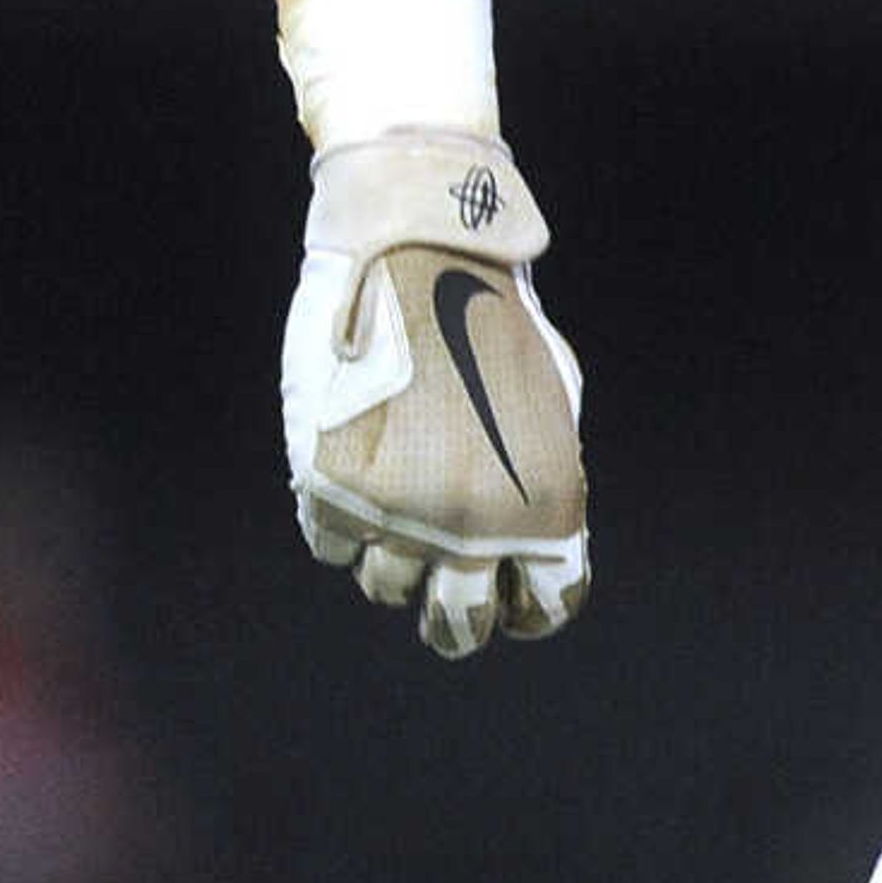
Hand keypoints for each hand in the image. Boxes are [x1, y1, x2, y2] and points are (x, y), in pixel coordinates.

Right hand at [279, 131, 588, 656]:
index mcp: (547, 506)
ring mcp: (399, 513)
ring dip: (394, 562)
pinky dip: (343, 525)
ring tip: (401, 512)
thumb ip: (541, 484)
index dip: (531, 613)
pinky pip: (331, 547)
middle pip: (460, 626)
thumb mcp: (551, 409)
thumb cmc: (496, 325)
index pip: (547, 605)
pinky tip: (357, 478)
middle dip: (457, 623)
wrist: (426, 256)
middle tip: (447, 611)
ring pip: (387, 589)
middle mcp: (475, 525)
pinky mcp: (330, 489)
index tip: (514, 608)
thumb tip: (525, 549)